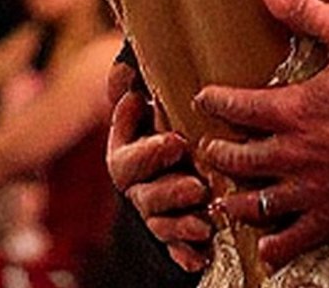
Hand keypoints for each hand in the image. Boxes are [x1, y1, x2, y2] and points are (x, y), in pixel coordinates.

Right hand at [105, 58, 212, 271]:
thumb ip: (131, 78)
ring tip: (204, 224)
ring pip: (162, 225)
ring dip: (181, 227)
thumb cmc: (164, 100)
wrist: (182, 128)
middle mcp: (138, 186)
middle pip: (146, 198)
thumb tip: (124, 71)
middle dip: (171, 193)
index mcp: (126, 153)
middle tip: (198, 187)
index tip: (176, 142)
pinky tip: (200, 257)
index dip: (150, 154)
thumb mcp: (149, 84)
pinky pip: (176, 247)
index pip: (127, 160)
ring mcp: (156, 210)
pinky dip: (186, 254)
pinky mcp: (175, 228)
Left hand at [195, 0, 328, 270]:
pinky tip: (265, 244)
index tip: (204, 99)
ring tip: (223, 195)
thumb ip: (309, 14)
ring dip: (234, 198)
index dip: (214, 101)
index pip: (238, 107)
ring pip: (256, 203)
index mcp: (296, 111)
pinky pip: (293, 239)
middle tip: (208, 148)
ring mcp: (311, 190)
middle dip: (217, 152)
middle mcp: (295, 155)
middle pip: (239, 159)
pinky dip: (274, 245)